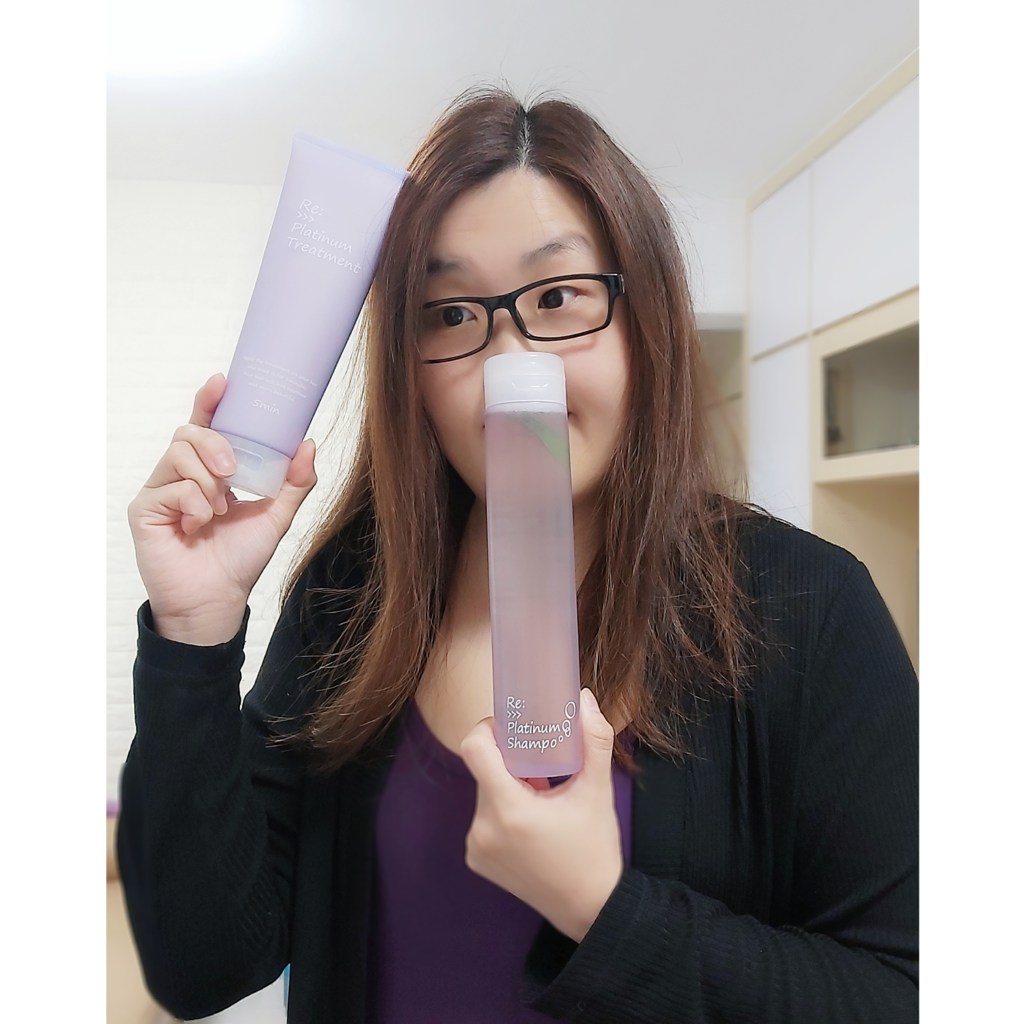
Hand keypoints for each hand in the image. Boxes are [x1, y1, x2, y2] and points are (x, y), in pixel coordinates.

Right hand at [127, 374, 317, 644]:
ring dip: (207, 479)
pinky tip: (201, 525)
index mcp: (211, 471)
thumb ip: (294, 482)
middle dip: (215, 444)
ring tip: (220, 509)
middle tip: (233, 471)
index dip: (210, 401)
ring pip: (178, 453)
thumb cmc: (241, 559)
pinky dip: (194, 503)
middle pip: (189, 432)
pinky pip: (169, 487)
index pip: (206, 426)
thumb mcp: (276, 516)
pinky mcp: (145, 510)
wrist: (218, 600)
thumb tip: (308, 444)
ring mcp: (162, 491)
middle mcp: (183, 476)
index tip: (223, 381)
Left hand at [460, 688, 623, 941]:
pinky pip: (483, 818)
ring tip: (542, 794)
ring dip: (507, 786)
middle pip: (484, 770)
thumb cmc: (595, 848)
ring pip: (485, 793)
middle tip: (541, 761)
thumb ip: (594, 740)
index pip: (474, 749)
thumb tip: (583, 698)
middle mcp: (484, 828)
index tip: (513, 728)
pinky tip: (532, 822)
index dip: (489, 729)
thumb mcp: (598, 791)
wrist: (590, 908)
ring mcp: (475, 847)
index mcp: (509, 810)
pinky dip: (503, 811)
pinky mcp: (476, 860)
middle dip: (510, 760)